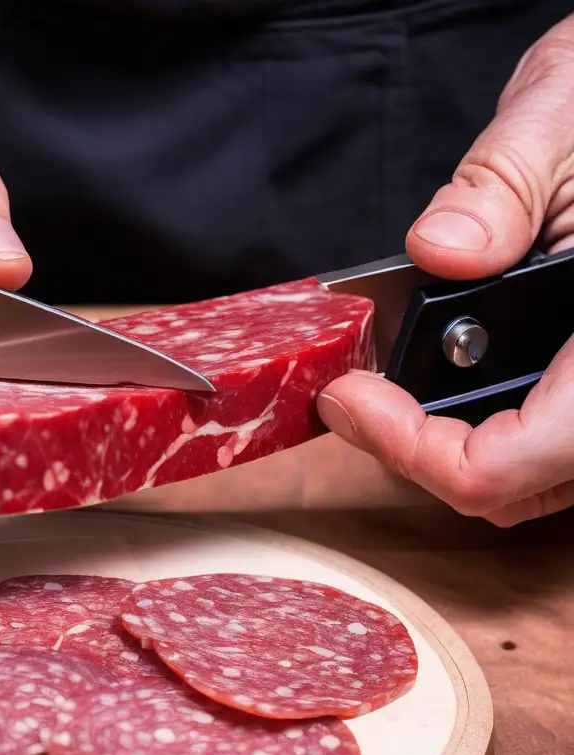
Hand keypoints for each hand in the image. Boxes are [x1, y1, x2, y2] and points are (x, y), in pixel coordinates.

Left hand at [318, 14, 573, 525]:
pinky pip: (535, 447)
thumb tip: (442, 247)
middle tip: (353, 401)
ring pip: (525, 482)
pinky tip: (431, 385)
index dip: (412, 450)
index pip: (508, 464)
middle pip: (509, 488)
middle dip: (415, 453)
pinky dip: (475, 430)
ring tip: (384, 396)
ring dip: (443, 449)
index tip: (349, 400)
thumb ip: (503, 188)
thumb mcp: (561, 120)